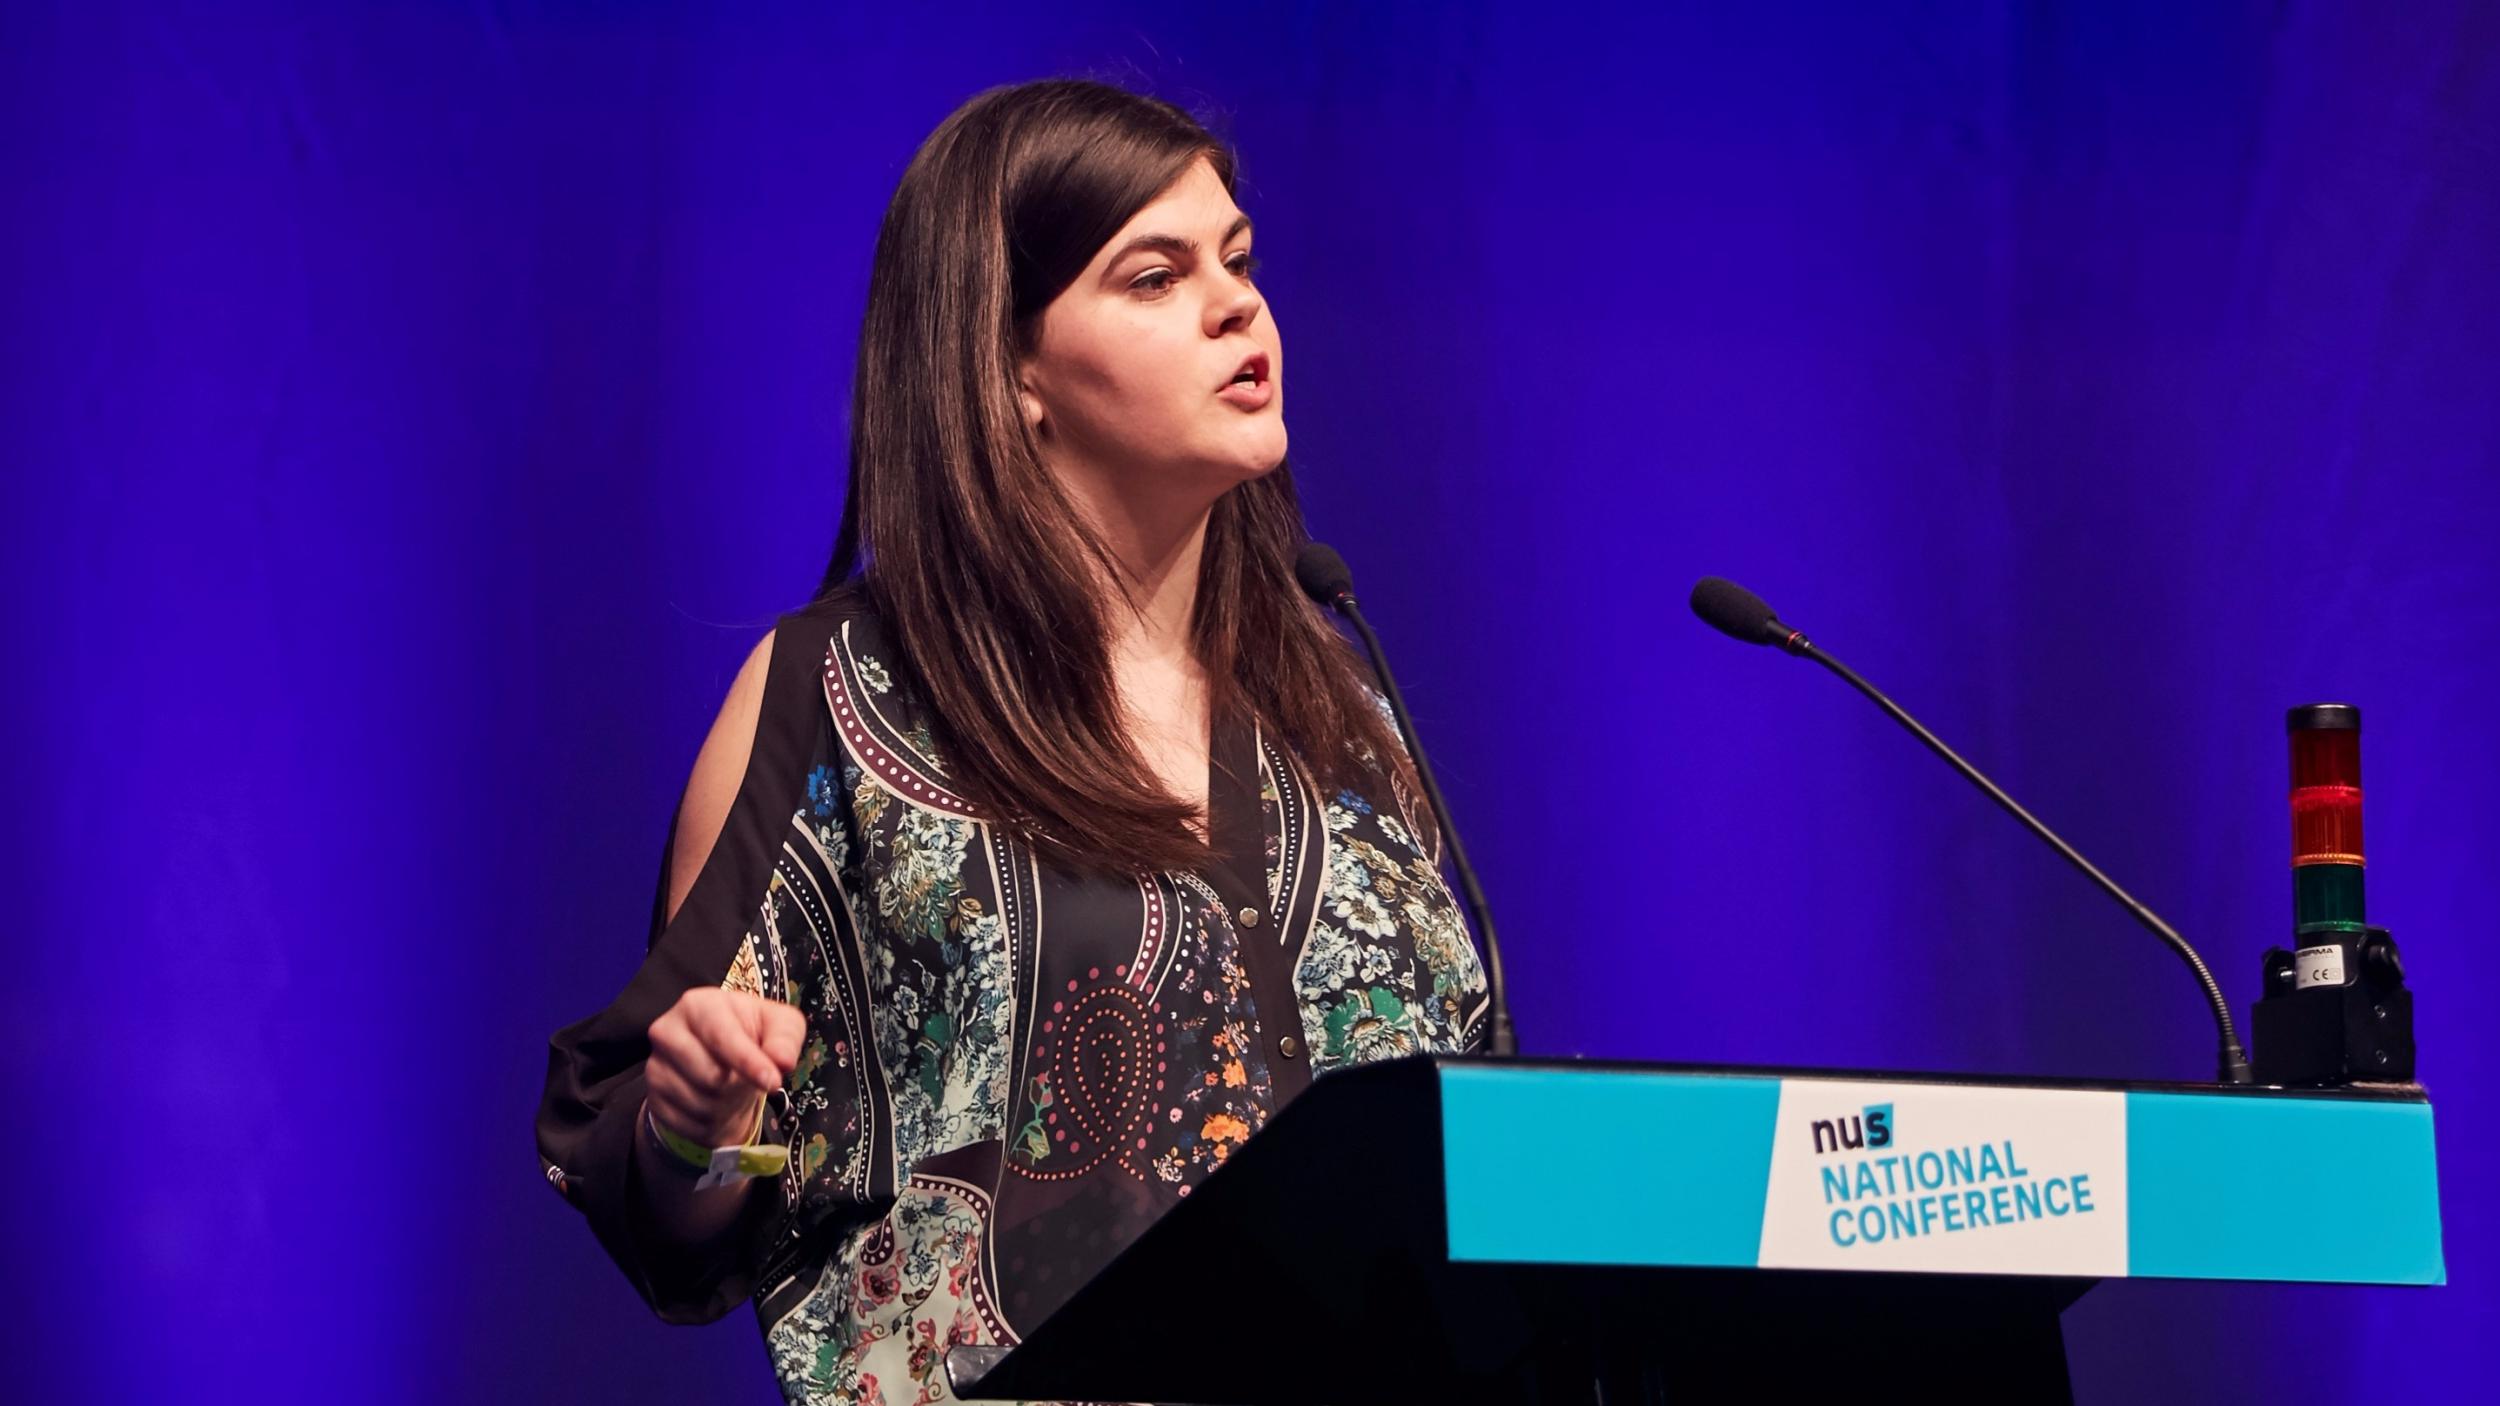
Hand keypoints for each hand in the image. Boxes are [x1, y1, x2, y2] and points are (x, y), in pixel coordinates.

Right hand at [645, 988, 805, 1146]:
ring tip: (732, 1088)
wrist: (723, 1059)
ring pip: (701, 1105)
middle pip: (710, 1077)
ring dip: (728, 1106)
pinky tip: (716, 1103)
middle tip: (748, 1077)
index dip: (748, 1062)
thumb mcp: (779, 1025)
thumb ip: (784, 1038)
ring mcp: (655, 1066)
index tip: (773, 1082)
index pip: (721, 1037)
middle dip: (739, 1086)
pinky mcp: (653, 1097)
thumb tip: (782, 1061)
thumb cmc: (752, 1033)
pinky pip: (688, 1124)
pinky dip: (711, 1123)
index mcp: (698, 1005)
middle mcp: (667, 1031)